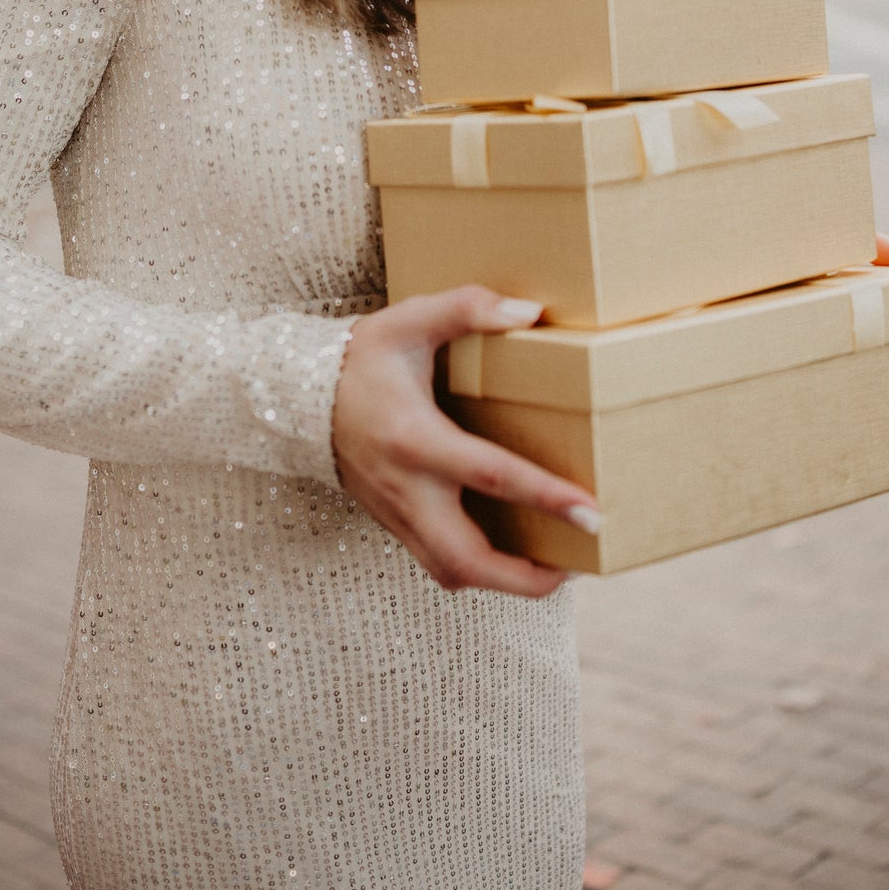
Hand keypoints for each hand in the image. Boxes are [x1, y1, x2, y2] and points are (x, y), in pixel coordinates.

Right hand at [330, 285, 597, 597]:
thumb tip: (530, 312)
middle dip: (527, 577)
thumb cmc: (360, 357)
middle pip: (468, 560)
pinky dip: (480, 567)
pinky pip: (440, 563)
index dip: (545, 495)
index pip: (490, 476)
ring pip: (452, 573)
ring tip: (554, 564)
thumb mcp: (409, 319)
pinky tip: (511, 550)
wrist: (296, 396)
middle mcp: (406, 488)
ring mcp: (397, 512)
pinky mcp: (394, 522)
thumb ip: (467, 308)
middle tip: (579, 562)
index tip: (592, 510)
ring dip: (505, 581)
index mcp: (414, 438)